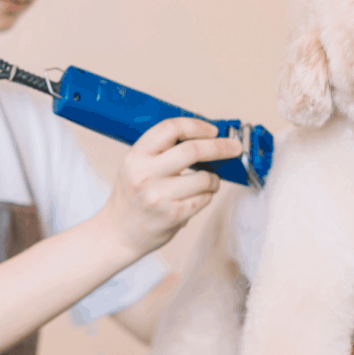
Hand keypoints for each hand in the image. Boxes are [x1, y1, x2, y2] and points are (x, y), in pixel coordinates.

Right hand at [100, 118, 242, 257]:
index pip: (170, 129)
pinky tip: (200, 195)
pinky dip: (208, 195)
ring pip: (204, 178)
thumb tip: (203, 122)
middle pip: (192, 150)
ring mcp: (158, 197)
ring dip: (214, 178)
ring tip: (209, 180)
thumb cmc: (134, 194)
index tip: (212, 130)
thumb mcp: (140, 164)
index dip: (196, 126)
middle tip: (234, 147)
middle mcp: (144, 175)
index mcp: (136, 156)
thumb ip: (166, 144)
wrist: (118, 232)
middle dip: (220, 147)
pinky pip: (204, 198)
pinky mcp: (173, 216)